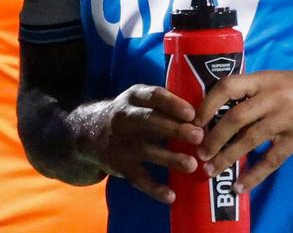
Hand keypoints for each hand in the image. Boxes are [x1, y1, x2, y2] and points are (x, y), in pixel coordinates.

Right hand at [73, 84, 202, 203]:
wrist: (89, 132)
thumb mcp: (140, 100)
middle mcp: (125, 117)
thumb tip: (203, 112)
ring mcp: (121, 143)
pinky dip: (154, 188)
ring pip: (146, 150)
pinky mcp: (120, 165)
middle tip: (198, 136)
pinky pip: (138, 178)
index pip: (153, 96)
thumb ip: (165, 104)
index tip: (191, 113)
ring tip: (192, 165)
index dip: (172, 104)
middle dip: (174, 129)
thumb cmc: (130, 113)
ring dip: (170, 158)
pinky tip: (171, 196)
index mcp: (134, 97)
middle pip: (150, 122)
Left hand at [193, 69, 292, 192]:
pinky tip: (240, 186)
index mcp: (264, 79)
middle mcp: (273, 96)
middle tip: (200, 153)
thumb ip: (254, 91)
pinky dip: (254, 175)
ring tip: (211, 170)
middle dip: (213, 138)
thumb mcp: (277, 79)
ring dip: (227, 157)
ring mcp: (286, 117)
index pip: (228, 86)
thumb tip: (221, 108)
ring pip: (249, 139)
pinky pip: (271, 159)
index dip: (208, 103)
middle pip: (235, 117)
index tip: (195, 121)